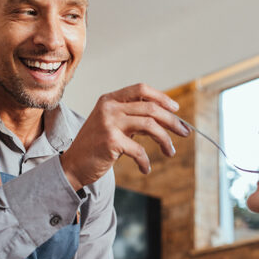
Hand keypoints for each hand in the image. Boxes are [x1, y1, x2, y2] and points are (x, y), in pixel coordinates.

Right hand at [60, 83, 189, 189]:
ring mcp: (109, 123)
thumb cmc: (95, 146)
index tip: (176, 109)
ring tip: (170, 151)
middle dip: (172, 120)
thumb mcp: (111, 124)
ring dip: (165, 140)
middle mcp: (109, 107)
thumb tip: (163, 118)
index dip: (162, 97)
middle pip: (151, 108)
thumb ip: (131, 117)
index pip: (141, 89)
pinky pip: (139, 150)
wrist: (73, 165)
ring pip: (150, 125)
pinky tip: (146, 169)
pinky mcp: (111, 141)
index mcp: (110, 99)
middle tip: (185, 132)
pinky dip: (146, 161)